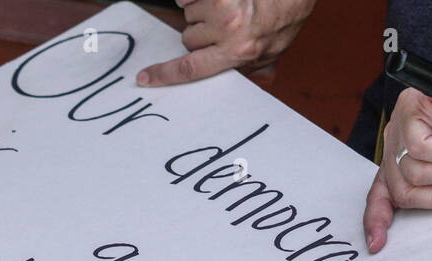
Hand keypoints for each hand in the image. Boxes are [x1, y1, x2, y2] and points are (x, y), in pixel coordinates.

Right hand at [136, 0, 317, 86]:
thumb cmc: (286, 14)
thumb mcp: (274, 49)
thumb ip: (253, 68)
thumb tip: (236, 81)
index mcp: (239, 51)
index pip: (191, 69)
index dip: (164, 75)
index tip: (145, 78)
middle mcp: (228, 28)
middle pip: (188, 39)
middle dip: (201, 34)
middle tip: (224, 26)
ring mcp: (221, 4)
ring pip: (189, 14)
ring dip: (202, 10)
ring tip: (228, 6)